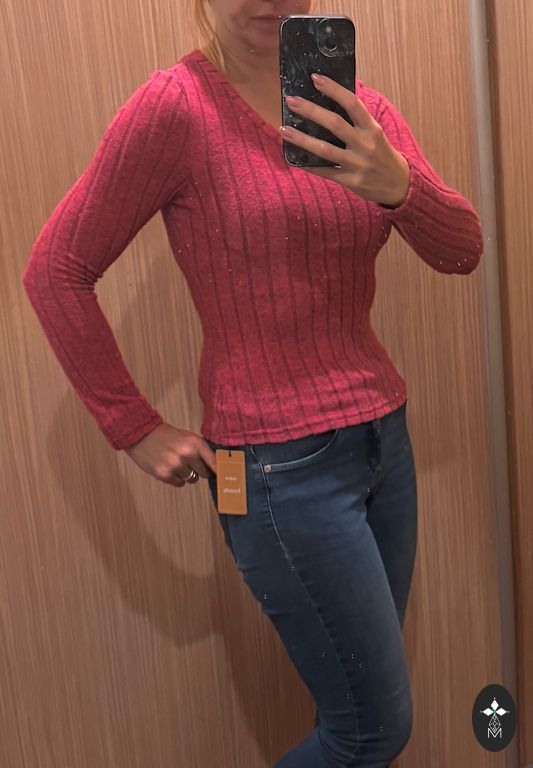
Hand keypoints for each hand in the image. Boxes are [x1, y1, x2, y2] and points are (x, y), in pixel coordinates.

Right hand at [123, 423, 216, 487]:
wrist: (142, 434)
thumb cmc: (167, 435)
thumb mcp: (188, 437)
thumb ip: (201, 450)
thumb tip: (216, 466)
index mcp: (195, 443)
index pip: (214, 462)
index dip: (220, 470)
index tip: (224, 476)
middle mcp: (187, 454)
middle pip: (204, 473)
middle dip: (199, 470)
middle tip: (190, 463)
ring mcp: (176, 465)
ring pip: (191, 479)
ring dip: (186, 474)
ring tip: (176, 462)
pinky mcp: (164, 474)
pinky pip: (180, 483)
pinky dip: (176, 478)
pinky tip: (169, 467)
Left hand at [279, 73, 409, 207]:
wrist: (398, 184)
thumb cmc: (381, 154)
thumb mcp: (375, 133)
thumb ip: (356, 120)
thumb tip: (331, 99)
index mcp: (372, 128)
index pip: (352, 103)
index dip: (333, 89)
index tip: (315, 78)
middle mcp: (364, 144)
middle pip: (334, 124)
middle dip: (311, 111)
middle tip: (291, 101)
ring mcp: (356, 164)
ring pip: (325, 150)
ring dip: (302, 139)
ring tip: (283, 130)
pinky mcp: (349, 181)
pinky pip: (325, 172)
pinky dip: (308, 165)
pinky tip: (294, 158)